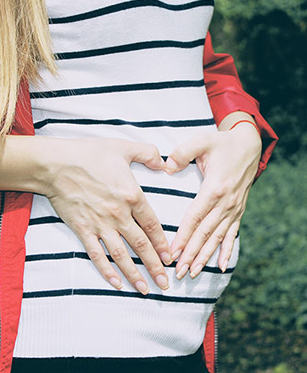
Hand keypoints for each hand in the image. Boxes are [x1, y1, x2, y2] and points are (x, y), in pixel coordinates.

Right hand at [43, 137, 172, 293]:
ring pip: (121, 255)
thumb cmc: (89, 154)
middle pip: (141, 246)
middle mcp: (118, 215)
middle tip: (164, 283)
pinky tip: (115, 283)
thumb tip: (165, 163)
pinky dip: (106, 271)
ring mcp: (100, 224)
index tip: (170, 258)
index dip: (163, 244)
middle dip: (154, 266)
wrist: (56, 164)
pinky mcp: (82, 230)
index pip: (152, 226)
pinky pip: (96, 254)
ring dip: (134, 274)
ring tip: (145, 289)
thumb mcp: (123, 148)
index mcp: (132, 196)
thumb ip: (149, 154)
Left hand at [165, 122, 261, 278]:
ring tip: (193, 273)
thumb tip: (166, 166)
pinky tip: (221, 266)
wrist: (248, 145)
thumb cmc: (221, 144)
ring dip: (205, 256)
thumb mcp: (201, 141)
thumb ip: (182, 153)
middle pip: (205, 233)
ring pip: (217, 237)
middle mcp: (226, 203)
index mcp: (214, 188)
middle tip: (179, 272)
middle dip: (191, 254)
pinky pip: (232, 234)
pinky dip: (226, 251)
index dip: (183, 236)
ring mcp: (234, 208)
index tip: (172, 253)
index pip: (195, 218)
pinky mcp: (238, 210)